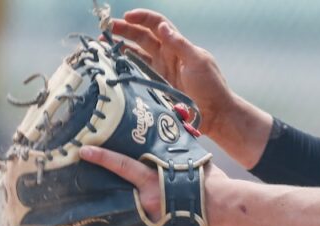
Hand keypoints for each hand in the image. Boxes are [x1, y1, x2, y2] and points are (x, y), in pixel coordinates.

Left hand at [79, 146, 226, 225]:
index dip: (102, 157)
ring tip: (94, 217)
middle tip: (80, 185)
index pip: (122, 165)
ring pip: (126, 216)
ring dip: (114, 216)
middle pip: (117, 194)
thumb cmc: (214, 185)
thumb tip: (179, 133)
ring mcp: (152, 221)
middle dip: (99, 190)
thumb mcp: (195, 162)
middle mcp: (147, 201)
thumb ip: (181, 153)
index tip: (82, 151)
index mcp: (154, 181)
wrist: (227, 211)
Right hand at [111, 10, 233, 137]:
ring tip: (103, 47)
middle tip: (105, 30)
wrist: (216, 116)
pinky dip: (124, 71)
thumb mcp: (197, 62)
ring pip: (136, 56)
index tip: (126, 16)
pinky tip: (112, 70)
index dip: (142, 18)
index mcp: (177, 47)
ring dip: (120, 49)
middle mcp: (166, 57)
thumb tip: (162, 26)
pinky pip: (137, 76)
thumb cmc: (211, 87)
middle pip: (142, 38)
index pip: (157, 25)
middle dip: (124, 30)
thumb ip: (179, 44)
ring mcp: (159, 73)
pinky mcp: (155, 89)